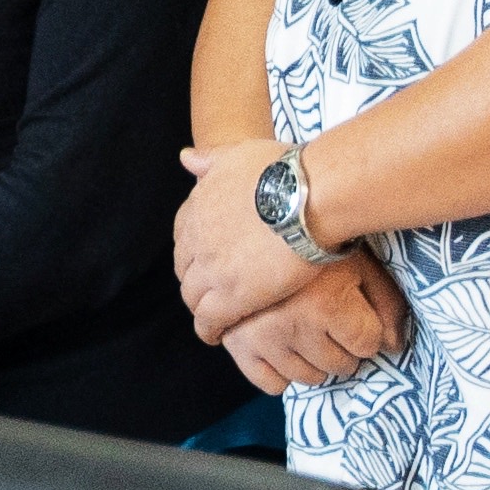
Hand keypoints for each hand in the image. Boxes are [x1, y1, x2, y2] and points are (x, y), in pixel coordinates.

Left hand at [171, 139, 321, 342]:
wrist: (306, 195)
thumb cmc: (282, 170)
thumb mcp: (238, 154)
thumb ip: (211, 159)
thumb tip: (186, 158)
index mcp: (197, 207)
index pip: (183, 238)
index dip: (194, 252)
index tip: (205, 261)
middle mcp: (196, 239)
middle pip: (185, 269)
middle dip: (195, 280)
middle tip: (209, 292)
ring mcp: (212, 268)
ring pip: (194, 297)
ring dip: (201, 307)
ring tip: (212, 318)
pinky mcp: (234, 295)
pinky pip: (209, 319)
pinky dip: (208, 328)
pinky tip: (214, 335)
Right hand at [216, 256, 406, 393]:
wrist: (260, 218)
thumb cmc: (316, 239)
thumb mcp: (360, 263)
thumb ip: (386, 304)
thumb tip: (394, 345)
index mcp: (326, 303)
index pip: (367, 344)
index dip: (365, 329)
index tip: (352, 312)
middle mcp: (293, 325)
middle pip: (340, 365)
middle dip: (342, 346)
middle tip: (329, 320)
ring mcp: (263, 337)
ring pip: (308, 377)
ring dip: (313, 360)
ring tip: (307, 329)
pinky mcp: (238, 345)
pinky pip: (270, 383)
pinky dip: (280, 371)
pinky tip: (283, 347)